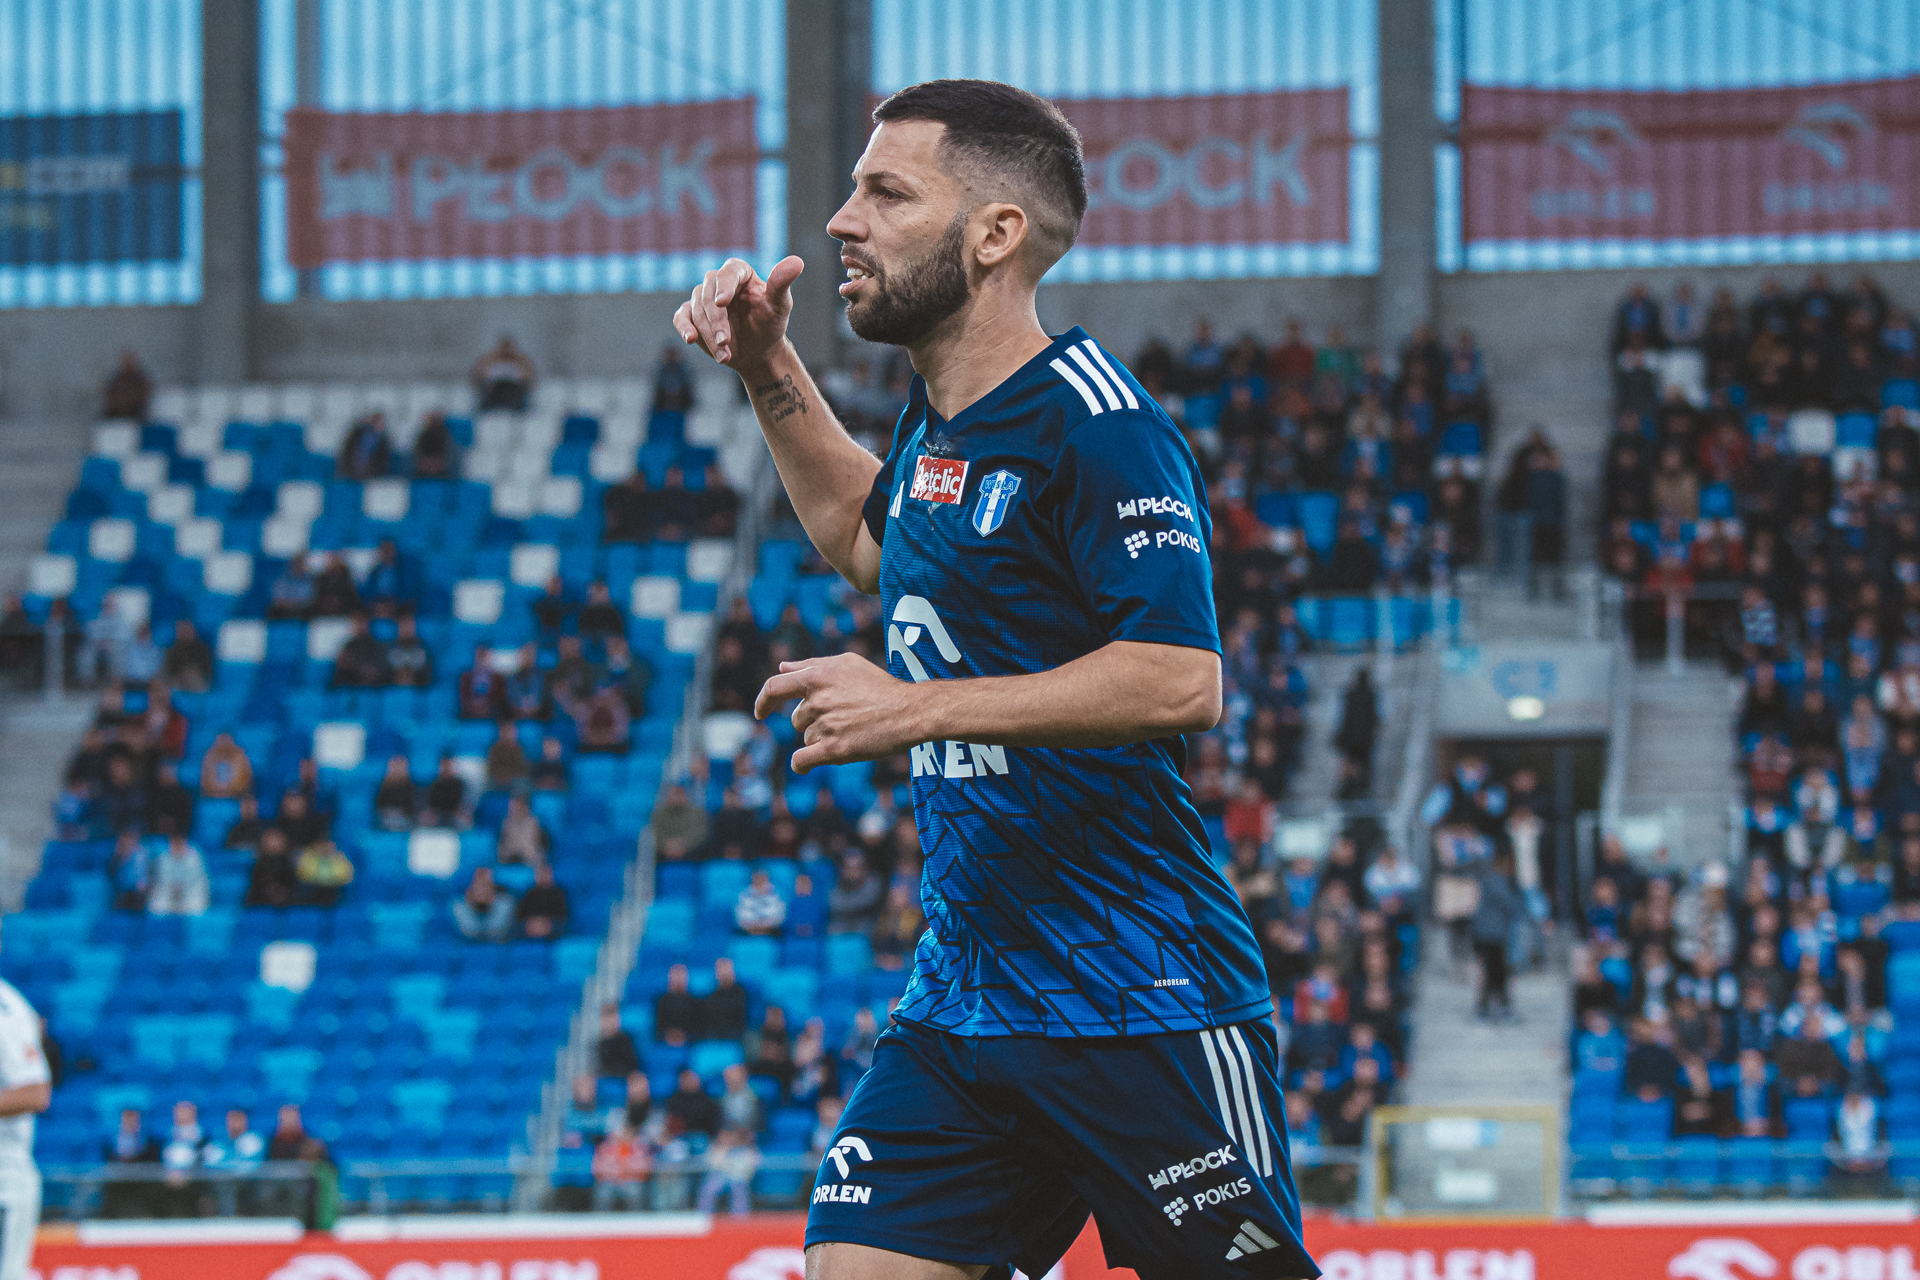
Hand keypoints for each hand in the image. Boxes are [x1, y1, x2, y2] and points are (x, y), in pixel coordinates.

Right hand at [671, 255, 804, 371]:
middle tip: (726, 342)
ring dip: (708, 334)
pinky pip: (681, 317)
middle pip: (708, 294)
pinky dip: (683, 327)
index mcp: (740, 272)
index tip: (722, 302)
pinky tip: (690, 339)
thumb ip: (782, 283)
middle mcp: (719, 282)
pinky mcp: (692, 315)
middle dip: (716, 321)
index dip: (724, 285)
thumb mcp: (780, 305)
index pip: (729, 272)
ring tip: (725, 355)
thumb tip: (797, 262)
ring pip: (696, 309)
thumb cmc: (770, 324)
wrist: (757, 350)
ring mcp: (703, 298)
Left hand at [754, 653, 923, 773]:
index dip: (763, 701)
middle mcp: (818, 699)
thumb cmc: (880, 686)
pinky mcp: (834, 749)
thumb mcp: (847, 664)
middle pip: (798, 720)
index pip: (775, 687)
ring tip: (851, 733)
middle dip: (814, 723)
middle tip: (844, 721)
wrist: (910, 711)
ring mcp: (825, 725)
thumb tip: (783, 667)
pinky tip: (806, 767)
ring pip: (807, 739)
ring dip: (822, 740)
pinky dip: (801, 765)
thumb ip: (812, 665)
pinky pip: (802, 760)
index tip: (761, 713)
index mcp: (818, 675)